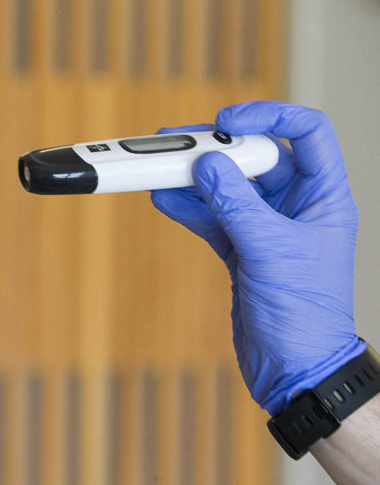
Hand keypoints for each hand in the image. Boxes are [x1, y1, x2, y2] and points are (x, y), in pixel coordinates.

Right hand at [150, 101, 364, 414]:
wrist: (293, 368)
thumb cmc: (306, 317)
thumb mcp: (271, 252)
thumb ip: (237, 206)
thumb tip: (207, 166)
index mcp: (324, 197)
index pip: (307, 133)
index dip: (270, 116)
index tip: (228, 119)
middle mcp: (297, 206)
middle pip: (255, 156)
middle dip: (216, 147)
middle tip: (178, 142)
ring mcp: (266, 228)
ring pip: (227, 186)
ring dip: (194, 176)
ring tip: (160, 166)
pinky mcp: (241, 250)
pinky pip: (210, 216)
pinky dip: (186, 206)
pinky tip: (163, 197)